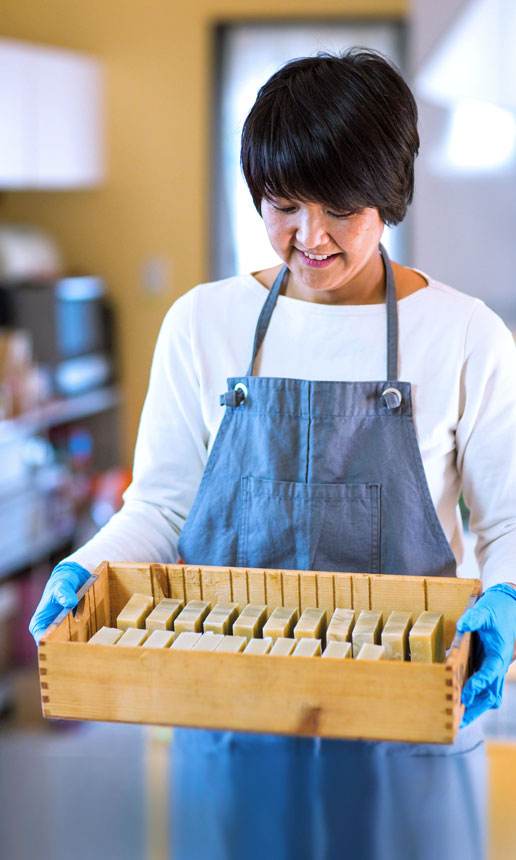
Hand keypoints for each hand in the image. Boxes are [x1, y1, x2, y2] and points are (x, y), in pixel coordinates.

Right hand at [29, 561, 91, 643]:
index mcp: (40, 622)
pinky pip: (78, 639)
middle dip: (67, 650)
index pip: (42, 640)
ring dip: (78, 647)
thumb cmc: (64, 580)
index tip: (67, 647)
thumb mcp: (62, 584)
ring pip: (67, 645)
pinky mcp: (73, 629)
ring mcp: (61, 631)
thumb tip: (70, 602)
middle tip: (82, 651)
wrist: (76, 578)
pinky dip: (85, 640)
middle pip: (55, 647)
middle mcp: (48, 629)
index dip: (53, 646)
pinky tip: (95, 640)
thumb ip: (63, 592)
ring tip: (90, 647)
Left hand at [456, 583, 515, 726]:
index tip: (463, 695)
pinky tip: (460, 703)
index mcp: (499, 655)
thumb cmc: (497, 609)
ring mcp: (495, 668)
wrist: (510, 607)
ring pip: (490, 694)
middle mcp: (498, 665)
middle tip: (458, 722)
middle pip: (491, 694)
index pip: (489, 674)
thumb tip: (461, 624)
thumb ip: (474, 618)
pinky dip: (475, 697)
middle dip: (476, 708)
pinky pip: (485, 687)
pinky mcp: (489, 666)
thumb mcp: (485, 610)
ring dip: (476, 707)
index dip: (477, 685)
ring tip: (458, 721)